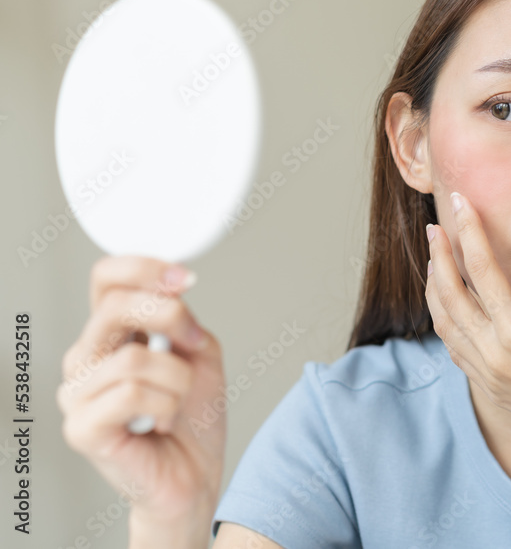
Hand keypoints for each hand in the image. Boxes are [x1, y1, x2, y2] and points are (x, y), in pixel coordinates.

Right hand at [58, 256, 225, 545]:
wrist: (195, 475)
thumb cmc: (194, 418)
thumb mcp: (200, 353)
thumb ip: (182, 318)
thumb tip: (173, 288)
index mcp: (111, 334)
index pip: (106, 278)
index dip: (144, 268)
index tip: (185, 278)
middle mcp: (86, 359)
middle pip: (114, 306)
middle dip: (170, 318)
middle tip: (196, 347)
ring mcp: (78, 394)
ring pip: (134, 358)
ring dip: (177, 379)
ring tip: (178, 402)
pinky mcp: (82, 428)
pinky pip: (131, 394)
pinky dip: (165, 407)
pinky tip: (162, 423)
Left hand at [424, 191, 510, 452]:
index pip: (482, 270)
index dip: (469, 232)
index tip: (461, 204)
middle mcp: (495, 355)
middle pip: (450, 295)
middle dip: (439, 257)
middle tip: (435, 228)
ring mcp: (489, 375)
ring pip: (444, 324)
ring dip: (434, 289)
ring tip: (434, 262)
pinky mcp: (491, 389)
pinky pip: (455, 349)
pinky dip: (444, 321)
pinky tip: (448, 307)